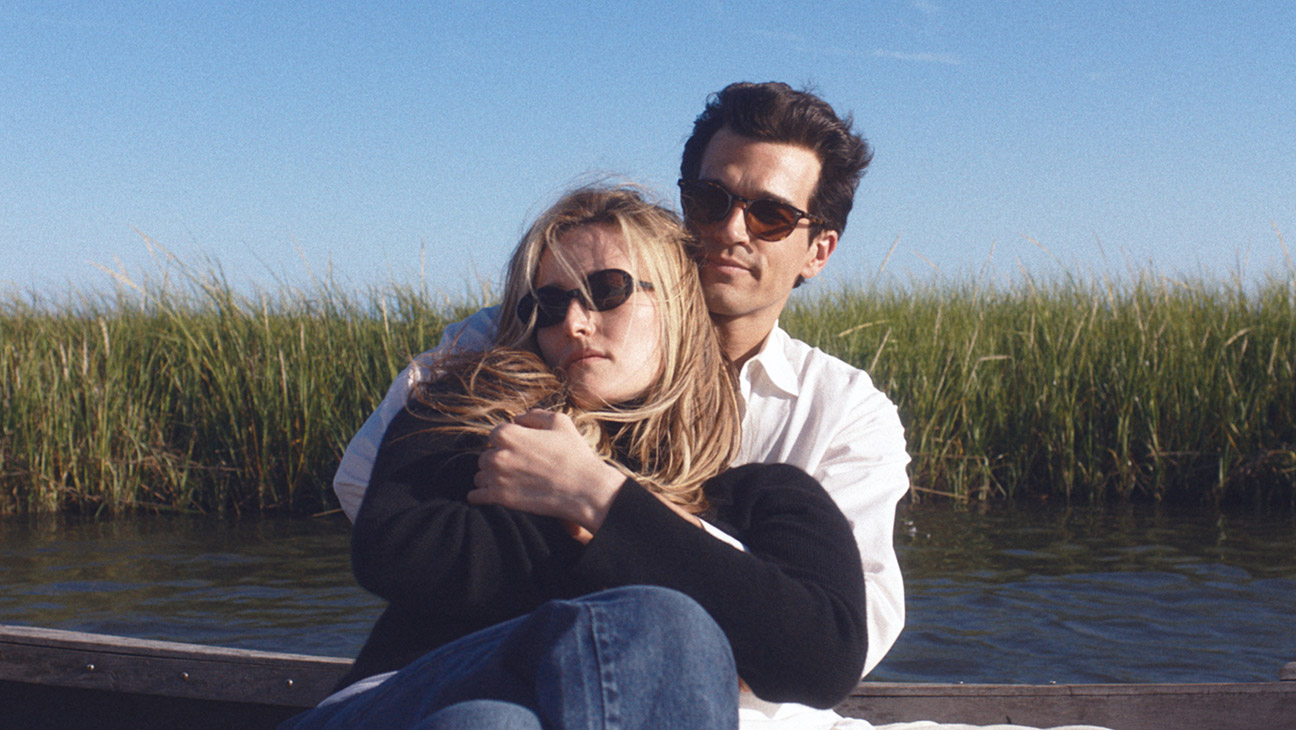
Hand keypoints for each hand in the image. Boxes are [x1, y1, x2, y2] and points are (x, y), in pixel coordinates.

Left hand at [469, 410, 624, 532]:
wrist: (584, 489)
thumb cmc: (574, 454)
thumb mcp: (560, 422)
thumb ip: (534, 415)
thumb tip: (516, 418)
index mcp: (508, 433)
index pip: (495, 435)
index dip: (508, 442)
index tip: (521, 450)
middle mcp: (497, 454)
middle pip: (486, 456)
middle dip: (499, 460)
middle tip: (519, 468)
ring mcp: (497, 477)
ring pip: (481, 476)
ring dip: (491, 478)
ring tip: (511, 482)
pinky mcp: (499, 498)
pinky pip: (476, 496)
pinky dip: (479, 496)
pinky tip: (488, 496)